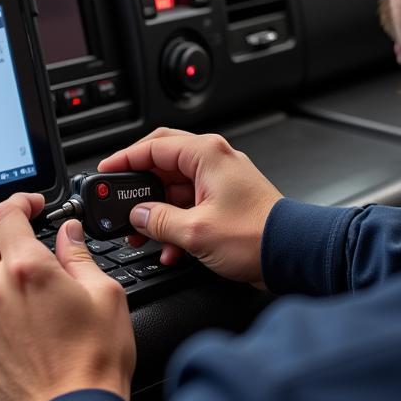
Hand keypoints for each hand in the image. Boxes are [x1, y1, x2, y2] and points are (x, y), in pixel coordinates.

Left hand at [0, 193, 135, 400]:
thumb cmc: (95, 359)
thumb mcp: (105, 294)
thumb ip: (80, 256)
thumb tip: (70, 234)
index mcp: (29, 269)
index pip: (5, 214)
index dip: (19, 201)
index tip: (33, 206)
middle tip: (24, 239)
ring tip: (30, 285)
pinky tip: (23, 316)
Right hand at [98, 129, 281, 285]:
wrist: (293, 254)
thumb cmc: (257, 236)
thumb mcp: (195, 231)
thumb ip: (158, 221)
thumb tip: (137, 216)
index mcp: (206, 155)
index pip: (153, 146)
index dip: (125, 158)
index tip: (106, 170)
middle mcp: (214, 162)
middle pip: (163, 164)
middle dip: (139, 188)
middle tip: (119, 202)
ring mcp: (222, 181)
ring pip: (175, 189)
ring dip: (156, 212)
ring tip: (140, 234)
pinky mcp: (227, 202)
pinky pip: (190, 206)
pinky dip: (176, 224)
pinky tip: (170, 249)